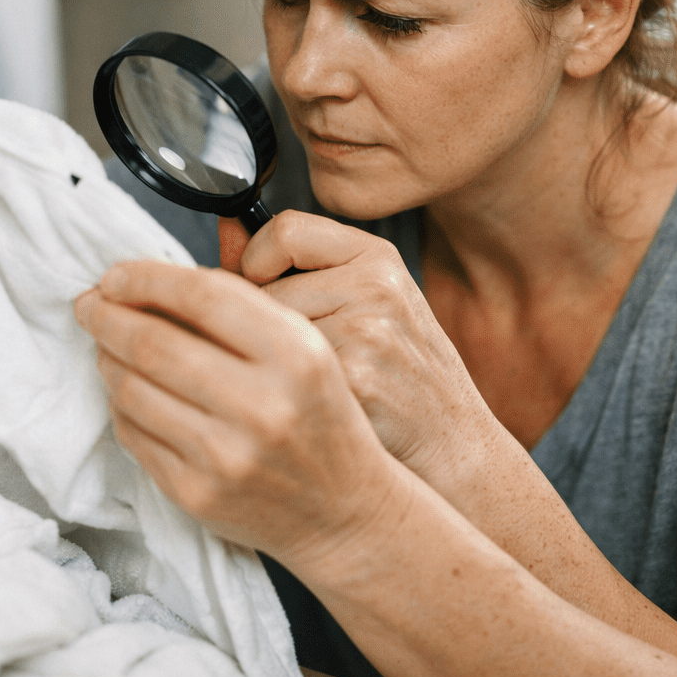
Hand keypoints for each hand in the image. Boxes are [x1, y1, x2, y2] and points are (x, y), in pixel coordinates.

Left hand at [74, 260, 407, 570]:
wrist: (345, 511)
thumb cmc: (319, 415)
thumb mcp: (307, 346)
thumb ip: (240, 304)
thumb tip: (151, 277)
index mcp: (297, 354)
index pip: (202, 296)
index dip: (147, 277)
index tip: (116, 274)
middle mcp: (264, 405)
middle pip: (154, 343)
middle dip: (107, 316)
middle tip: (89, 303)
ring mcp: (227, 455)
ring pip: (133, 389)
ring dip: (106, 359)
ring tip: (105, 344)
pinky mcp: (198, 493)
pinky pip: (134, 434)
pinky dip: (120, 405)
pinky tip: (127, 390)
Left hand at [222, 211, 489, 484]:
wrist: (451, 447)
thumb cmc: (400, 377)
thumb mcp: (364, 305)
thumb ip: (295, 266)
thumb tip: (225, 233)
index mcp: (377, 259)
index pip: (284, 230)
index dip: (255, 261)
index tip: (256, 287)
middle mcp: (376, 287)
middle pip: (262, 288)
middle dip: (258, 326)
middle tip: (290, 356)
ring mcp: (366, 334)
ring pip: (263, 335)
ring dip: (266, 364)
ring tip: (309, 384)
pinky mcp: (351, 381)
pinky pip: (275, 376)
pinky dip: (281, 396)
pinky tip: (314, 409)